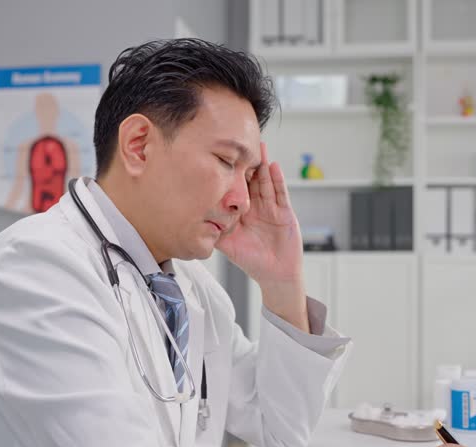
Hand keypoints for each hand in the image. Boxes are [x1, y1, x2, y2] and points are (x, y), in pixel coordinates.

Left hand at [216, 142, 301, 284]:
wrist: (276, 275)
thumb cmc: (252, 261)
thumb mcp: (227, 245)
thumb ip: (212, 232)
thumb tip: (190, 220)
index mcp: (242, 212)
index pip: (235, 188)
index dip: (229, 173)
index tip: (221, 155)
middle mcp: (256, 207)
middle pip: (252, 179)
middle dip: (247, 162)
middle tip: (241, 142)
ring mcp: (271, 208)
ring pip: (266, 181)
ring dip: (263, 164)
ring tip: (259, 146)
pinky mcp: (285, 213)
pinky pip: (280, 194)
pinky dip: (277, 180)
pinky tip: (273, 166)